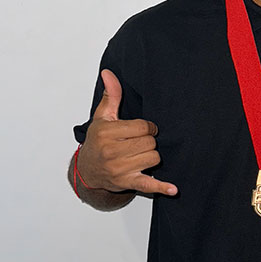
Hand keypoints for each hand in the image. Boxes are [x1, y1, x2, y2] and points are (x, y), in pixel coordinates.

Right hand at [77, 69, 172, 195]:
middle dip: (147, 142)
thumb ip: (111, 96)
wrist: (87, 170)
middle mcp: (111, 152)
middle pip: (150, 143)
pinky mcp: (127, 183)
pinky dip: (161, 187)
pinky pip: (147, 184)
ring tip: (137, 156)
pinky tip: (172, 189)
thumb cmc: (98, 141)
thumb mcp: (102, 118)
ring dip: (150, 157)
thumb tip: (108, 73)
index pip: (144, 127)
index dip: (146, 128)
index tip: (139, 130)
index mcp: (106, 133)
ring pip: (154, 159)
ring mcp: (119, 169)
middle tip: (135, 144)